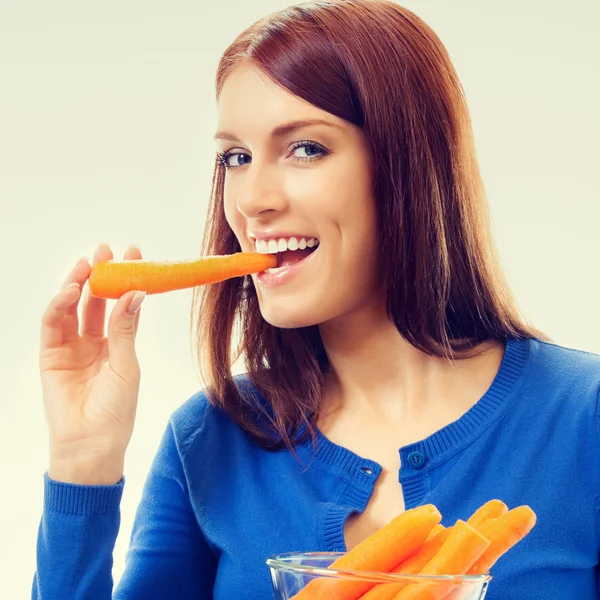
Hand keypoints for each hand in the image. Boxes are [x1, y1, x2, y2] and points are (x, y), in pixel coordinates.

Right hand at [39, 244, 145, 484]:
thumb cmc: (116, 410)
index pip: (123, 305)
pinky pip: (53, 324)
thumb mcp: (126, 365)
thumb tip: (136, 292)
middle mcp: (95, 342)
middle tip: (106, 250)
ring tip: (87, 264)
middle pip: (97, 301)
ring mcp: (72, 347)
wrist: (90, 444)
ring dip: (78, 284)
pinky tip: (71, 289)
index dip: (128, 279)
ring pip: (73, 308)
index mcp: (118, 345)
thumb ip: (126, 329)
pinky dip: (60, 305)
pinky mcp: (51, 355)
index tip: (135, 254)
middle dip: (101, 275)